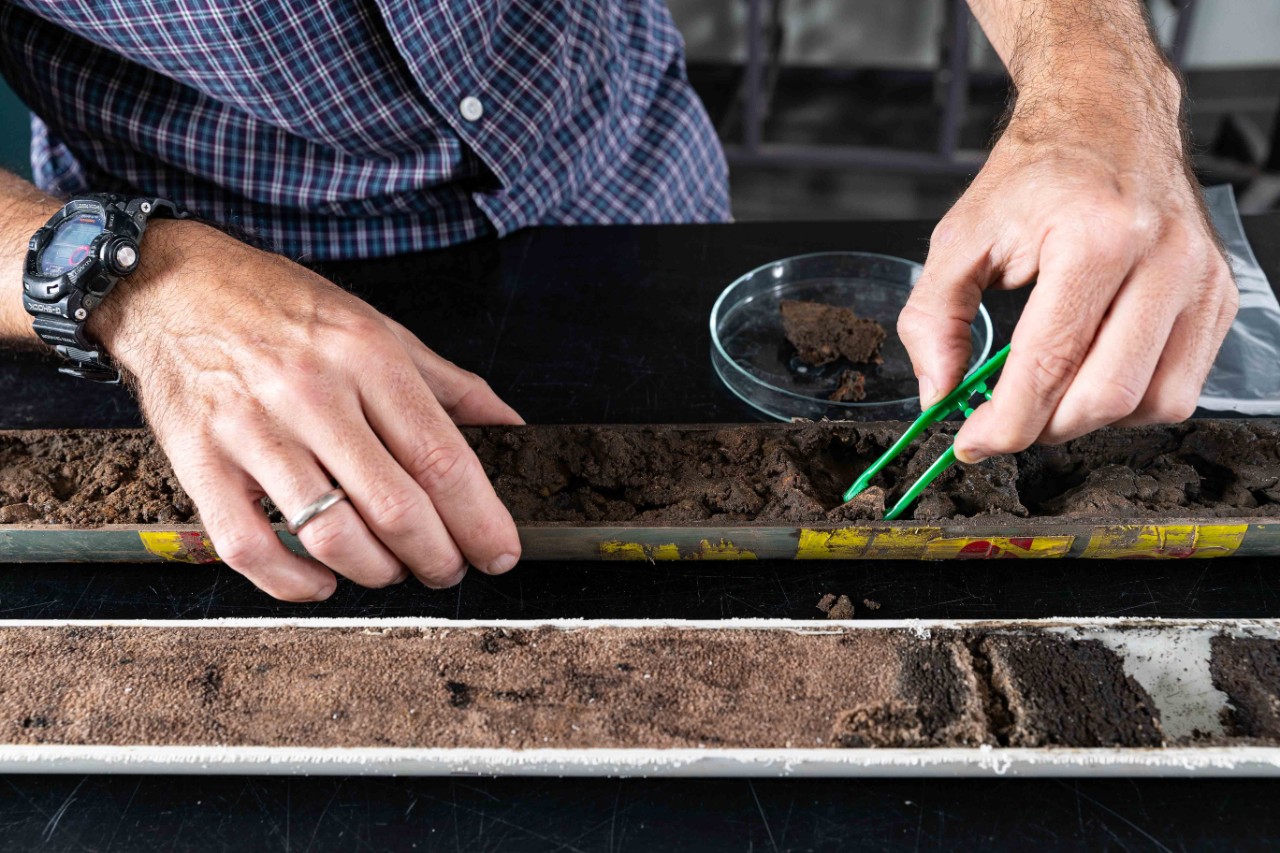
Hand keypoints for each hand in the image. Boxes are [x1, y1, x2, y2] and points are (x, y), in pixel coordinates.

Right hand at [92, 221, 522, 600]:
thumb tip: (509, 424)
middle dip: (438, 556)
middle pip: (396, 506)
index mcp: (367, 357)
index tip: (500, 552)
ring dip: (377, 571)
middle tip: (449, 567)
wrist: (172, 285)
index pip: (441, 457)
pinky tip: (322, 579)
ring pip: (331, 535)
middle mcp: (312, 394)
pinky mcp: (200, 462)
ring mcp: (252, 431)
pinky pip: (251, 547)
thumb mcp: (377, 326)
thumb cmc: (281, 307)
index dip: (480, 519)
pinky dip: (295, 582)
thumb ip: (447, 382)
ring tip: (391, 568)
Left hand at [898, 67, 1237, 462]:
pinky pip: (1181, 387)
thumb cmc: (1036, 173)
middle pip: (1105, 397)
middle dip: (1043, 427)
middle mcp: (1163, 258)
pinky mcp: (1220, 294)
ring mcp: (1202, 278)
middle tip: (1004, 419)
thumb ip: (933, 318)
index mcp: (1095, 238)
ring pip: (1151, 404)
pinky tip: (1091, 372)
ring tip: (1048, 391)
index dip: (1005, 423)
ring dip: (1089, 419)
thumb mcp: (960, 236)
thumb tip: (938, 394)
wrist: (1106, 115)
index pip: (1050, 366)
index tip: (971, 442)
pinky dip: (1130, 401)